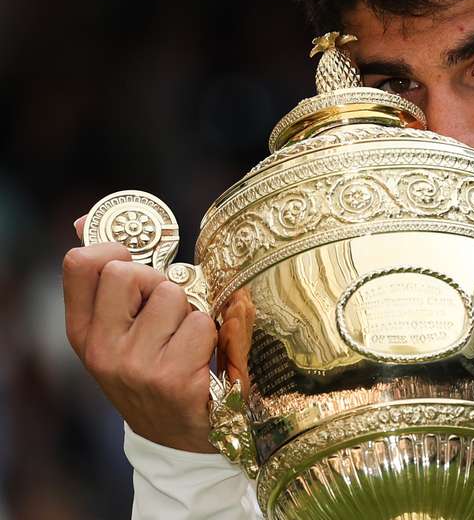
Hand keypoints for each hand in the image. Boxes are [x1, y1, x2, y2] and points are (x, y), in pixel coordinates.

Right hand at [63, 216, 217, 451]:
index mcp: (83, 333)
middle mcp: (102, 350)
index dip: (112, 250)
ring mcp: (136, 366)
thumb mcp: (120, 331)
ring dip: (191, 311)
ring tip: (187, 341)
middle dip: (159, 281)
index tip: (133, 261)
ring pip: (173, 295)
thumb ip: (110, 282)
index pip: (79, 264)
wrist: (177, 436)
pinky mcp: (174, 379)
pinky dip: (213, 335)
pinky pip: (203, 324)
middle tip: (169, 312)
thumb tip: (84, 219)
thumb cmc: (153, 369)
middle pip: (130, 272)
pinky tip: (203, 359)